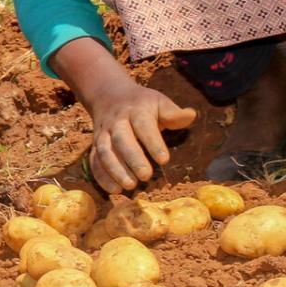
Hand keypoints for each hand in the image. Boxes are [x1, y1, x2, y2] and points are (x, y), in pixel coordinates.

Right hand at [84, 78, 196, 193]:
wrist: (108, 95)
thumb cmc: (141, 104)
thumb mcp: (158, 102)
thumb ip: (173, 113)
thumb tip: (191, 116)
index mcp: (136, 110)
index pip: (143, 125)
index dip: (153, 142)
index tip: (164, 160)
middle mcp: (116, 122)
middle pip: (121, 139)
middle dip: (132, 158)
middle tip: (146, 176)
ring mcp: (103, 134)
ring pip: (105, 152)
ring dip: (115, 170)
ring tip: (130, 186)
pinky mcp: (95, 146)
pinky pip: (94, 161)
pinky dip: (102, 176)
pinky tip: (115, 190)